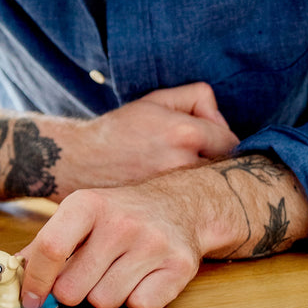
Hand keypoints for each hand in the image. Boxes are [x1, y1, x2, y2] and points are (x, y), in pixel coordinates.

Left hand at [18, 182, 204, 307]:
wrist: (178, 206)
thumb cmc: (115, 217)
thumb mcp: (75, 218)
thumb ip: (38, 249)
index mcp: (87, 204)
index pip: (51, 249)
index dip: (34, 281)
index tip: (29, 299)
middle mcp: (122, 222)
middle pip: (73, 287)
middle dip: (70, 292)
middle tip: (82, 277)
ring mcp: (153, 244)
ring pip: (104, 302)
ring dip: (102, 296)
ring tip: (113, 273)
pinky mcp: (179, 267)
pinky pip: (139, 306)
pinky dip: (134, 300)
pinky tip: (139, 278)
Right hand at [60, 83, 238, 191]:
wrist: (76, 161)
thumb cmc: (117, 130)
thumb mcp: (155, 100)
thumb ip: (196, 98)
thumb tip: (220, 118)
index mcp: (185, 133)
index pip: (231, 142)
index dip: (220, 138)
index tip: (206, 140)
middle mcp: (183, 163)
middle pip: (224, 167)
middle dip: (213, 160)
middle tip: (191, 157)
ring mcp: (173, 191)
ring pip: (208, 187)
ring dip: (201, 181)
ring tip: (176, 172)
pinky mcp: (162, 209)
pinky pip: (190, 204)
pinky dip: (184, 197)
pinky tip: (167, 190)